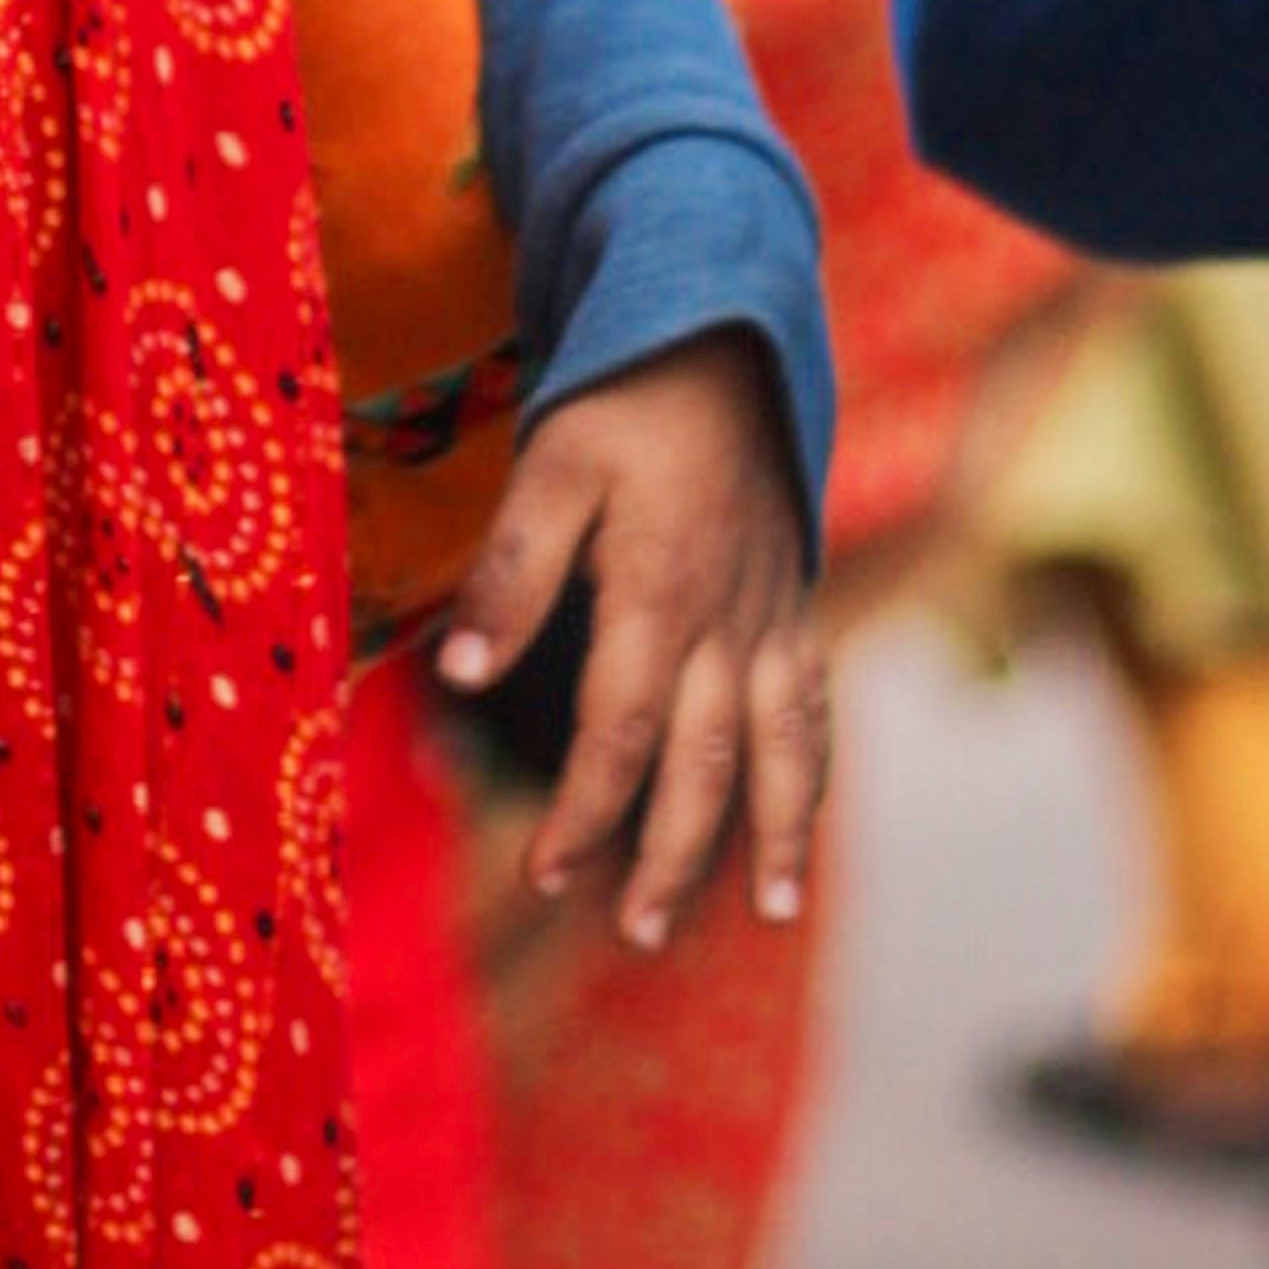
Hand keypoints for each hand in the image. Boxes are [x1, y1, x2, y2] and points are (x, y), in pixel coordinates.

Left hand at [437, 330, 830, 950]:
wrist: (727, 335)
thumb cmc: (624, 399)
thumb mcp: (551, 465)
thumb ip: (510, 573)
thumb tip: (456, 672)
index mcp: (659, 594)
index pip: (619, 732)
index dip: (583, 812)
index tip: (542, 874)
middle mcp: (727, 621)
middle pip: (704, 763)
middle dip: (670, 854)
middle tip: (638, 934)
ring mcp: (772, 615)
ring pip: (781, 747)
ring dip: (774, 834)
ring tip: (769, 913)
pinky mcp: (795, 602)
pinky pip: (813, 703)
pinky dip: (811, 769)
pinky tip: (800, 819)